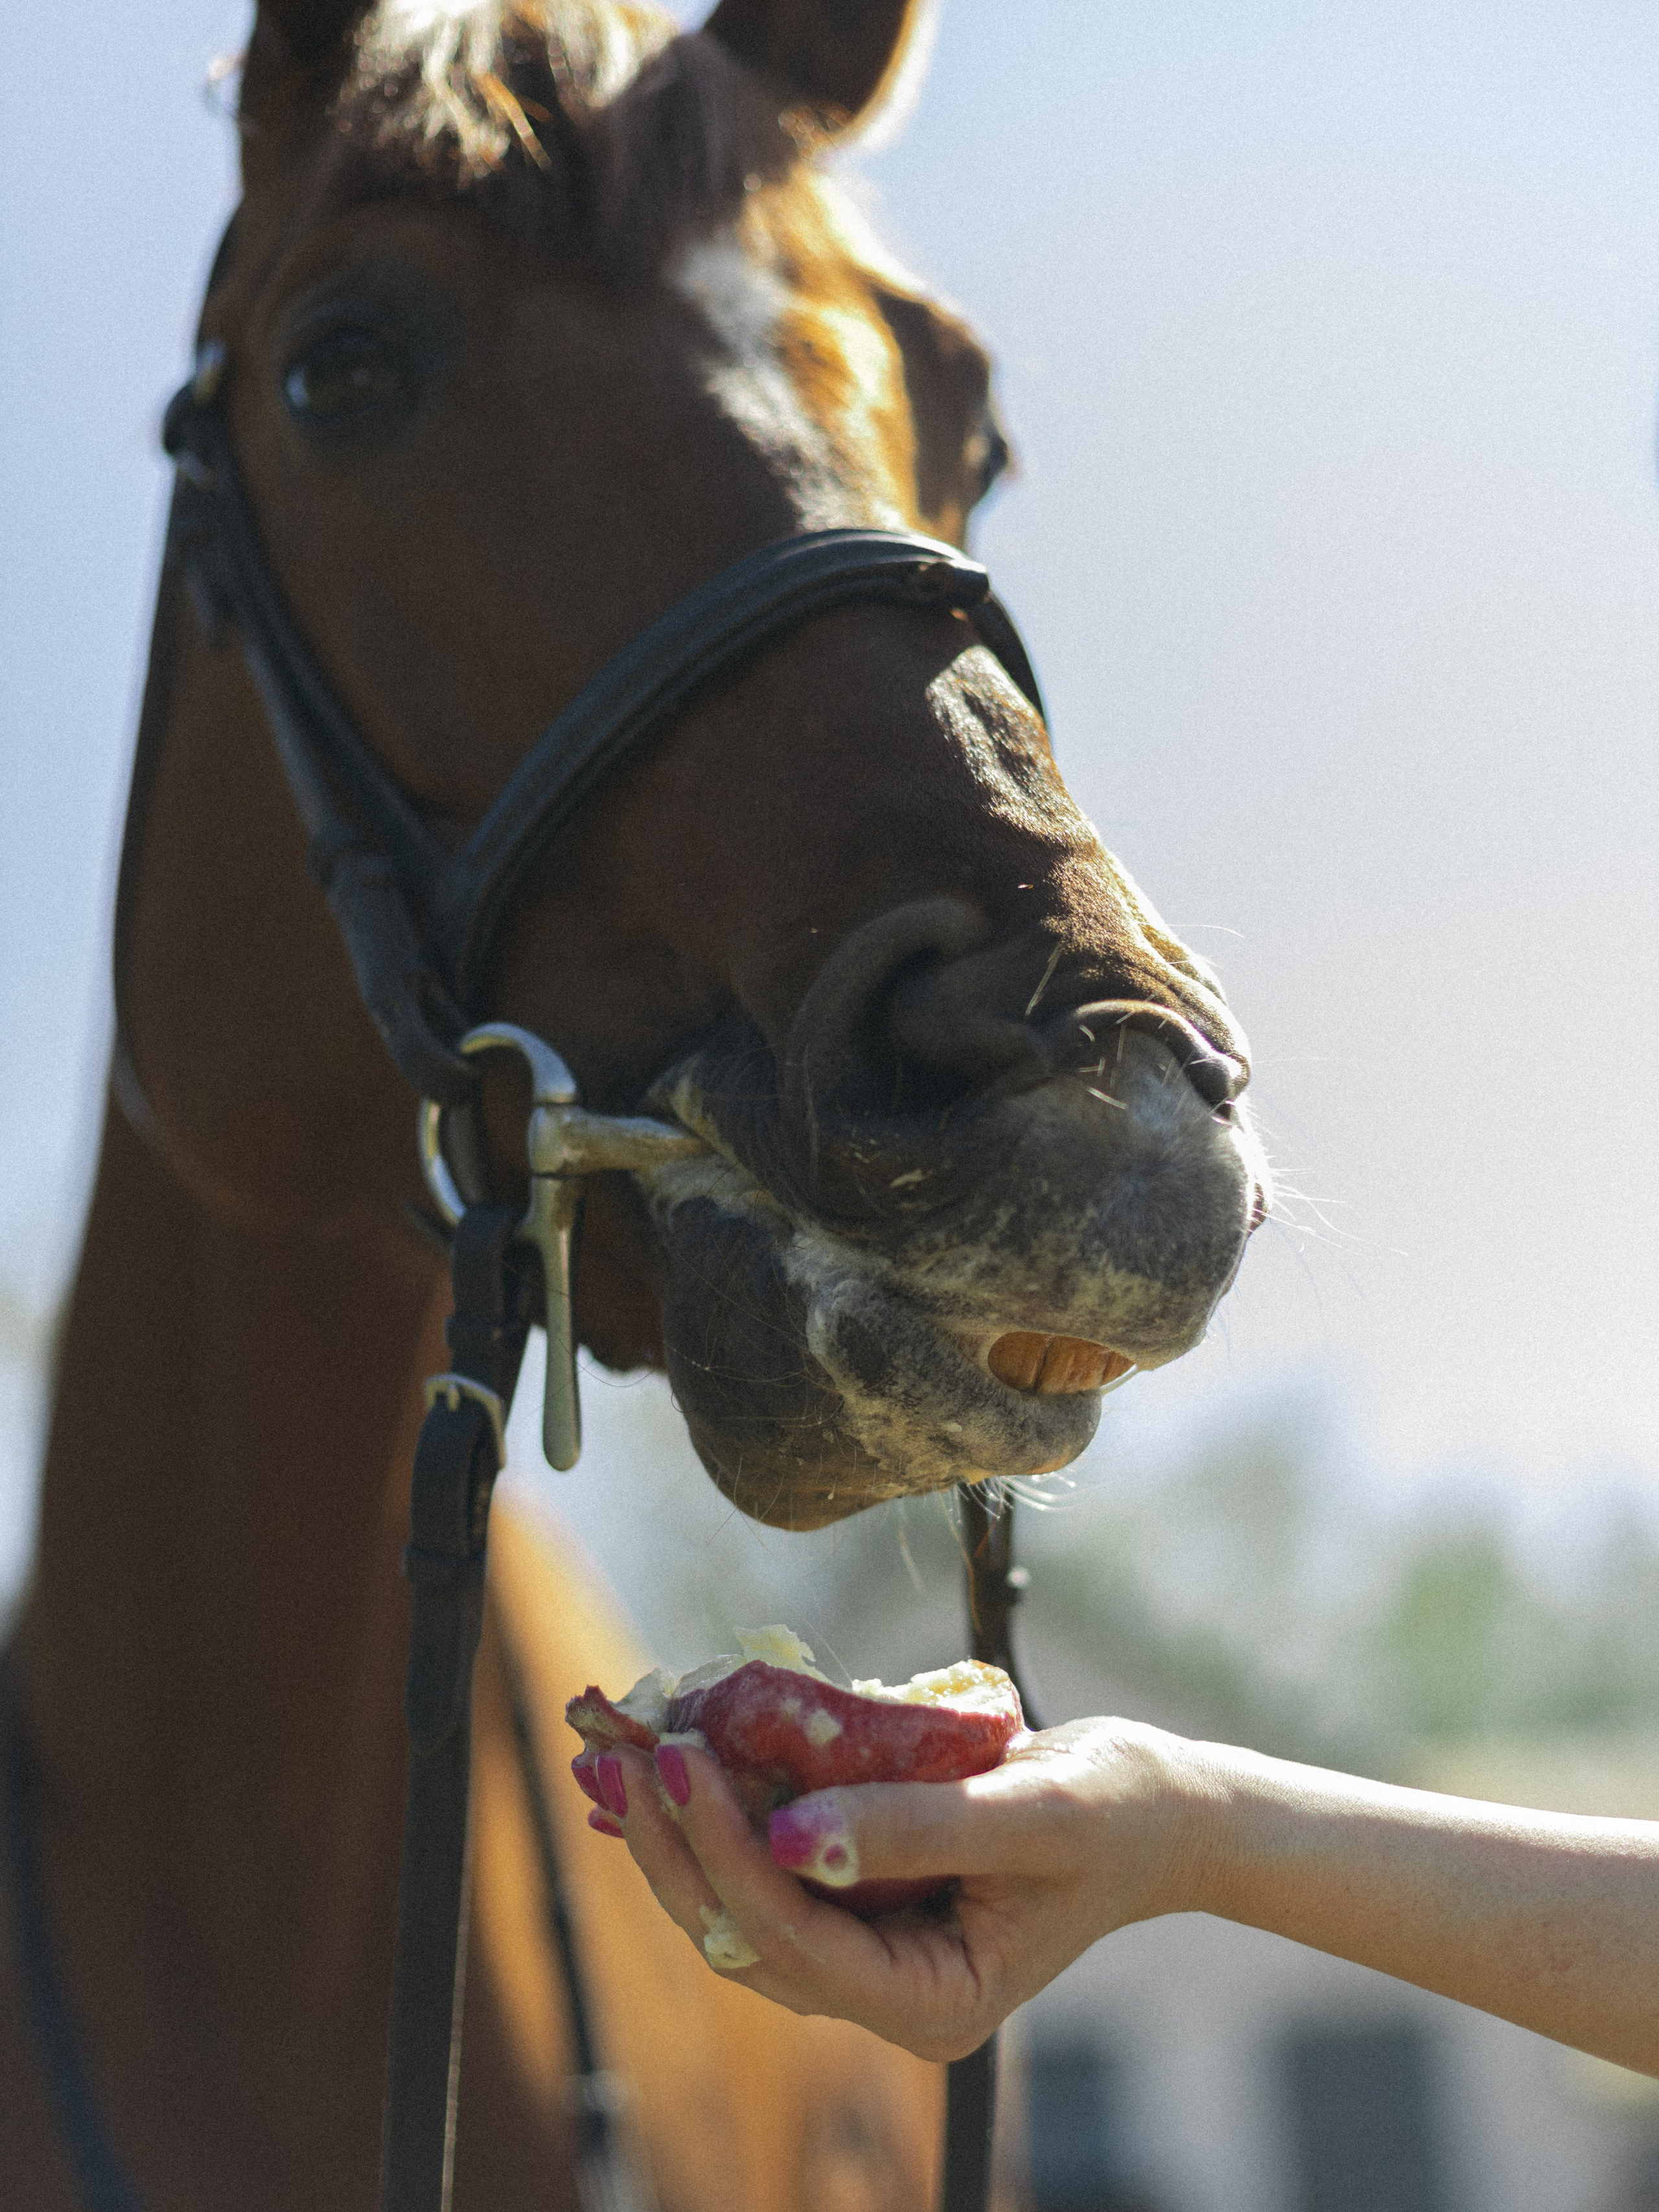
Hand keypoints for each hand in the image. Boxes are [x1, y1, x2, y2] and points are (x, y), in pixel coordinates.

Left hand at [594, 1718, 1202, 2060]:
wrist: (1161, 1810)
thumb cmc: (1115, 1809)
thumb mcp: (1033, 1810)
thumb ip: (918, 1826)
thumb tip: (791, 1835)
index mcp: (938, 2002)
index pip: (798, 1939)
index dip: (727, 1853)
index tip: (679, 1760)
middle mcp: (892, 1993)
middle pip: (749, 1935)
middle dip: (681, 1848)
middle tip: (624, 1757)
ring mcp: (875, 1953)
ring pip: (745, 1910)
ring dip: (685, 1836)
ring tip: (625, 1758)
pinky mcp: (866, 1903)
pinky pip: (774, 1873)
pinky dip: (727, 1820)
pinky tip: (682, 1763)